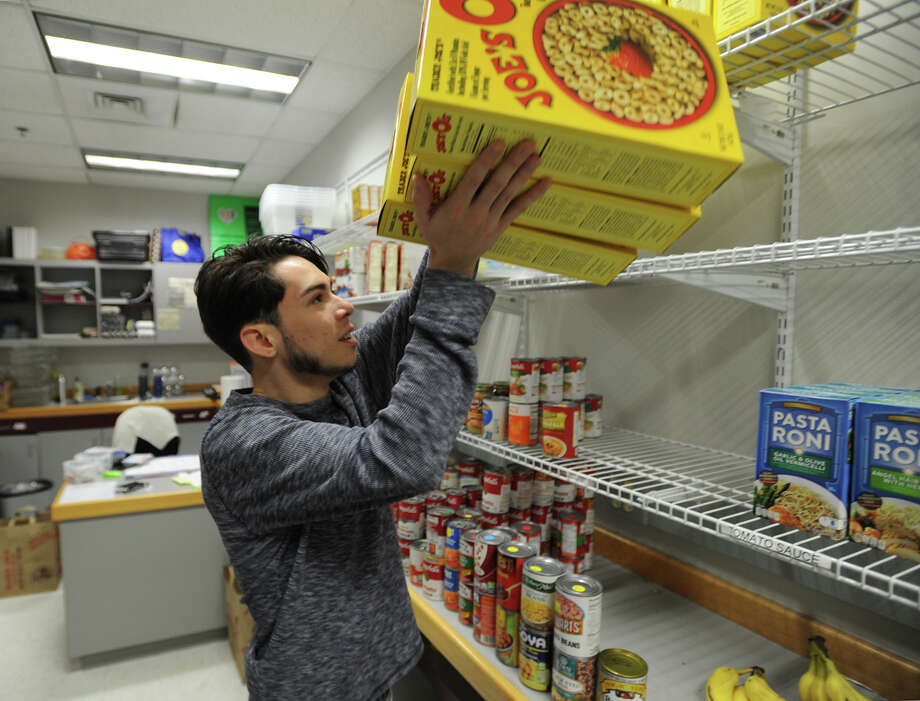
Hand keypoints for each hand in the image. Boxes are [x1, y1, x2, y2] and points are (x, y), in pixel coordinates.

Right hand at [414, 140, 551, 276]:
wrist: (454, 262)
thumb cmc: (438, 235)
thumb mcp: (423, 219)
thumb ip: (420, 198)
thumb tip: (417, 176)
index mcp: (457, 207)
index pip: (474, 180)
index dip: (486, 161)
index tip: (498, 144)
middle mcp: (476, 212)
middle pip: (497, 183)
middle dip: (513, 162)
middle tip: (527, 144)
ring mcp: (491, 220)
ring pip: (510, 193)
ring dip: (524, 174)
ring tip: (537, 157)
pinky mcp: (501, 226)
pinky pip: (518, 209)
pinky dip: (533, 195)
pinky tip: (546, 183)